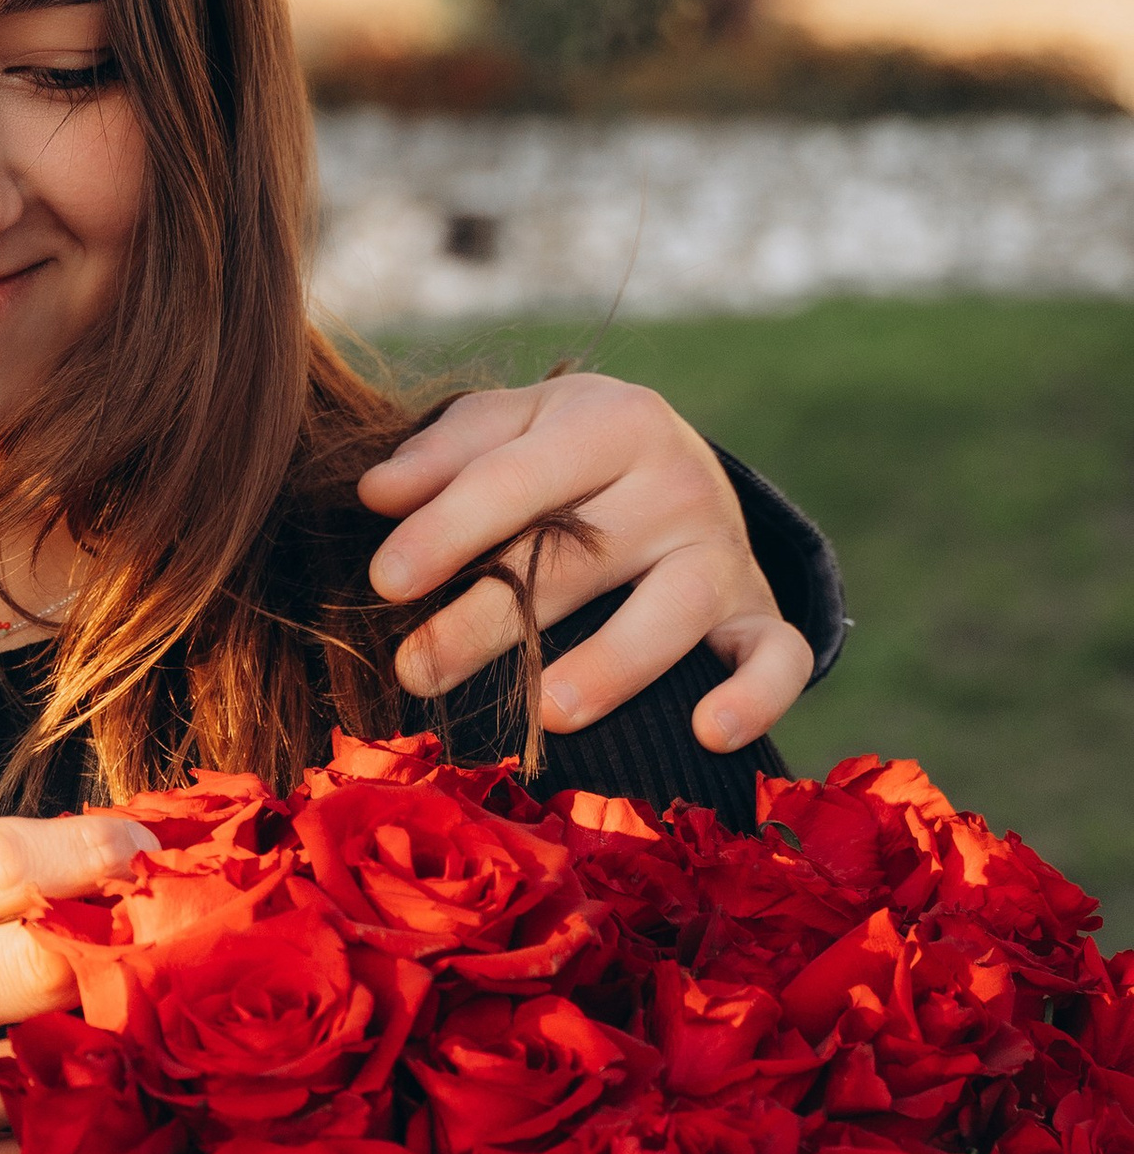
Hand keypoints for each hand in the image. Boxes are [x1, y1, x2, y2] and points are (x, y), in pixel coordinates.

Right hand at [0, 812, 137, 1153]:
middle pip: (44, 956)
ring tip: (128, 1038)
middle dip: (122, 949)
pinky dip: (74, 1141)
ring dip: (111, 1051)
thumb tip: (90, 858)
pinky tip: (78, 1126)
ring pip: (59, 1063)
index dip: (92, 850)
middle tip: (167, 946)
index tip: (143, 850)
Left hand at [360, 374, 813, 753]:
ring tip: (545, 710)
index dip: (447, 530)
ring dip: (610, 666)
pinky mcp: (760, 612)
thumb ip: (444, 452)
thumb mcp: (512, 427)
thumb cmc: (566, 457)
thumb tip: (377, 493)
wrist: (680, 467)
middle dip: (489, 620)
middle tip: (415, 671)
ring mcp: (723, 550)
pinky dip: (756, 696)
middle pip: (577, 558)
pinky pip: (777, 656)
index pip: (516, 478)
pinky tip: (709, 732)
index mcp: (610, 421)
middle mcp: (677, 481)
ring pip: (674, 610)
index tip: (383, 581)